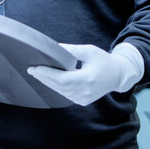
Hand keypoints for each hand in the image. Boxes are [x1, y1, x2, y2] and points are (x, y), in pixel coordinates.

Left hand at [27, 42, 143, 105]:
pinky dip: (56, 87)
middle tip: (31, 69)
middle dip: (43, 77)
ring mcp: (84, 99)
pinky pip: (65, 94)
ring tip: (36, 73)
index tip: (35, 68)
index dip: (47, 74)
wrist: (118, 75)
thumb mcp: (89, 51)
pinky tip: (48, 80)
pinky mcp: (82, 101)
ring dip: (48, 82)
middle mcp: (85, 92)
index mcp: (88, 79)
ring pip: (60, 92)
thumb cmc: (104, 61)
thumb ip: (71, 51)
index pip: (62, 79)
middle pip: (59, 86)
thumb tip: (54, 48)